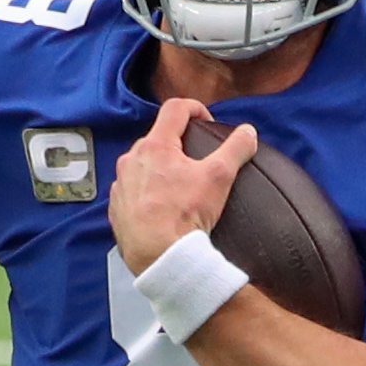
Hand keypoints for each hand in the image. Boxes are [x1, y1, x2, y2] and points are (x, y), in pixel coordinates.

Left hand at [106, 95, 255, 280]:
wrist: (160, 257)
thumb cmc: (185, 216)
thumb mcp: (219, 178)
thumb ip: (236, 149)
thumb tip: (248, 132)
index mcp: (155, 146)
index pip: (174, 109)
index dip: (194, 108)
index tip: (206, 121)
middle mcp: (132, 160)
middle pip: (157, 138)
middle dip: (177, 143)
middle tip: (196, 160)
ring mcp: (120, 184)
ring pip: (142, 165)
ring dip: (159, 168)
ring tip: (179, 187)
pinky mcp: (116, 207)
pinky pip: (131, 190)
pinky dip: (146, 193)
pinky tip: (162, 208)